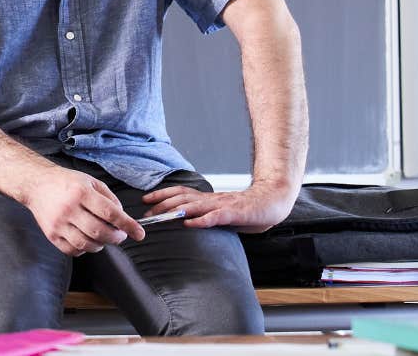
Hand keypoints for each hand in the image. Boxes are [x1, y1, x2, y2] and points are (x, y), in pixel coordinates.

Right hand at [20, 167, 145, 256]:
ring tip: (104, 237)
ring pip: (86, 244)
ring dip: (101, 244)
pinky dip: (85, 249)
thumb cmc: (66, 182)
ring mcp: (59, 223)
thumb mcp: (90, 181)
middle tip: (121, 235)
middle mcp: (69, 208)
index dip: (127, 225)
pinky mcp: (51, 235)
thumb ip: (109, 197)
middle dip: (116, 237)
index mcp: (81, 192)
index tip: (139, 233)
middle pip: (99, 231)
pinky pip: (73, 250)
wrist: (37, 185)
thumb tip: (122, 216)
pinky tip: (87, 240)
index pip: (110, 213)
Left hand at [141, 180, 298, 233]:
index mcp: (208, 199)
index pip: (181, 193)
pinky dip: (202, 220)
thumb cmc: (247, 210)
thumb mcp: (221, 211)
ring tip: (162, 216)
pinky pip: (216, 217)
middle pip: (183, 198)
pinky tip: (191, 225)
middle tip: (146, 213)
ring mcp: (222, 205)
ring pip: (196, 206)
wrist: (272, 202)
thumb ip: (205, 214)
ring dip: (177, 211)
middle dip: (163, 205)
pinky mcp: (234, 213)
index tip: (145, 200)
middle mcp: (212, 199)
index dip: (162, 195)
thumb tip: (185, 222)